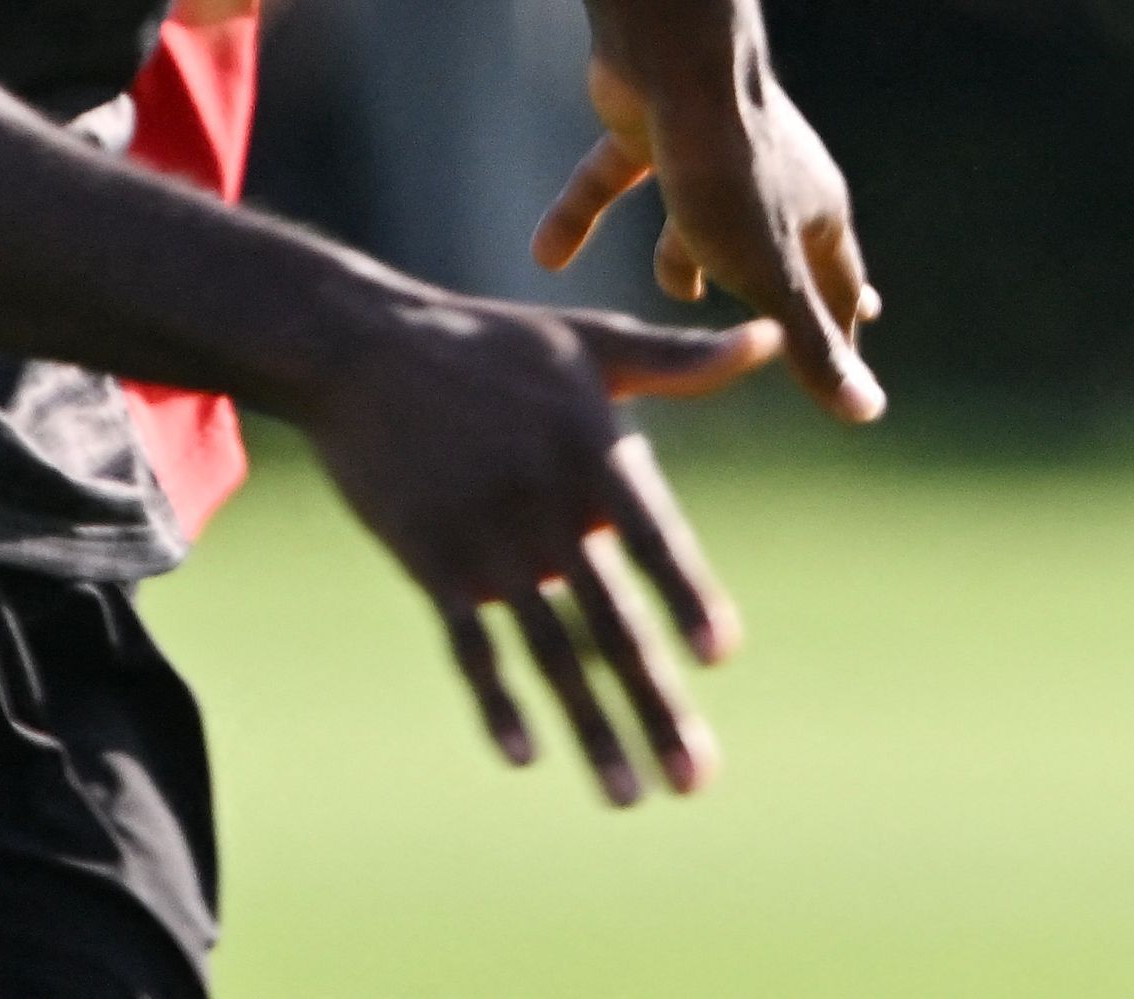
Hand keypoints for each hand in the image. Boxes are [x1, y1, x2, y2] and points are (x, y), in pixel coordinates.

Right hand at [298, 288, 777, 803]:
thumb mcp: (590, 345)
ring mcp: (485, 540)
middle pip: (610, 620)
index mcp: (592, 453)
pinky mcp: (430, 562)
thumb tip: (770, 338)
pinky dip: (496, 702)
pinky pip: (469, 646)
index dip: (687, 594)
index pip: (653, 538)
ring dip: (591, 730)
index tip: (720, 655)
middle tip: (696, 779)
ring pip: (547, 651)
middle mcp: (544, 506)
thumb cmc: (490, 344)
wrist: (363, 348)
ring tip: (629, 795)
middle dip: (656, 704)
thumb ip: (680, 361)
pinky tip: (524, 756)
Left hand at [537, 55, 886, 423]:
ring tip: (679, 290)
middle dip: (782, 289)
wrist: (672, 56)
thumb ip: (810, 345)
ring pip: (697, 220)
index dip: (839, 336)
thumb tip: (870, 414)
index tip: (850, 374)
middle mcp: (768, 179)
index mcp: (812, 211)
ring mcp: (704, 153)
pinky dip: (583, 216)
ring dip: (685, 255)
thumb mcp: (768, 274)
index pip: (838, 288)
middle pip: (777, 248)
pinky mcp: (644, 130)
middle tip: (794, 321)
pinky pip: (612, 184)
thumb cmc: (727, 171)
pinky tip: (545, 254)